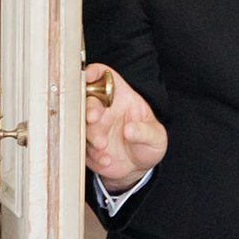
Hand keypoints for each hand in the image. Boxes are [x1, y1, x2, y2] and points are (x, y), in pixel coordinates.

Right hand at [84, 65, 166, 191]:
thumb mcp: (155, 136)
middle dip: (88, 107)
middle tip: (92, 118)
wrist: (139, 166)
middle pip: (88, 99)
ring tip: (103, 146)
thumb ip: (144, 131)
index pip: (104, 76)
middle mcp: (103, 108)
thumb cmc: (149, 143)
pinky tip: (106, 160)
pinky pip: (83, 146)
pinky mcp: (87, 145)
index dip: (94, 72)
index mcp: (120, 96)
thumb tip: (129, 129)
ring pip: (82, 124)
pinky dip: (92, 153)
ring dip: (90, 134)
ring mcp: (93, 127)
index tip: (88, 75)